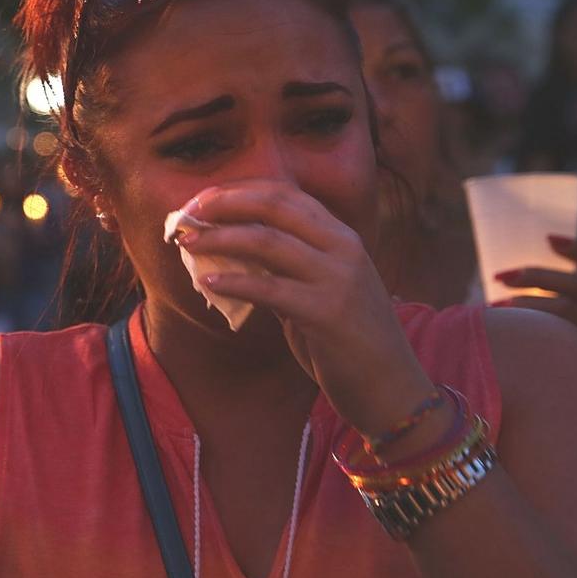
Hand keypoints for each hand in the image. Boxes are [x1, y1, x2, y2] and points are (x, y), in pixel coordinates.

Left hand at [179, 179, 433, 433]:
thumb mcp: (315, 290)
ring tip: (187, 242)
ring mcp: (338, 278)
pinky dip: (235, 282)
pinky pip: (270, 289)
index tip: (203, 198)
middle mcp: (343, 247)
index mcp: (340, 236)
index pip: (285, 194)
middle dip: (225, 203)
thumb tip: (225, 251)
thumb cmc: (345, 339)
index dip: (240, 190)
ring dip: (220, 238)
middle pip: (275, 206)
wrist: (390, 387)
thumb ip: (280, 269)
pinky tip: (208, 282)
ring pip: (268, 241)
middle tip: (186, 213)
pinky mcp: (328, 312)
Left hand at [493, 235, 576, 355]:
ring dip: (528, 302)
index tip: (548, 238)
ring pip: (567, 309)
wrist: (563, 397)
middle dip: (535, 277)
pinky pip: (560, 334)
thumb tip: (507, 276)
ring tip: (497, 306)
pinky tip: (503, 315)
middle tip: (499, 276)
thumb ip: (546, 294)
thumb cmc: (545, 342)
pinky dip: (530, 321)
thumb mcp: (553, 315)